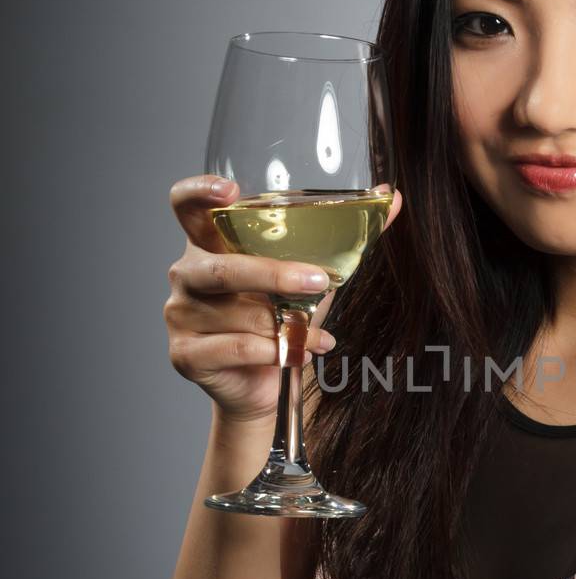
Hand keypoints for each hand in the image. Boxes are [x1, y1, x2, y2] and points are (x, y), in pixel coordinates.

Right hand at [163, 175, 403, 424]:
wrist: (262, 387)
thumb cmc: (281, 320)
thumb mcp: (311, 275)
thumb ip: (345, 235)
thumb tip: (390, 197)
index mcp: (209, 244)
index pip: (186, 205)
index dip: (199, 191)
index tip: (230, 190)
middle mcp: (188, 274)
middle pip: (222, 267)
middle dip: (273, 274)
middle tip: (319, 280)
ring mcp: (181, 315)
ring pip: (238, 312)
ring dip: (287, 324)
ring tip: (318, 331)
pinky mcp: (186, 354)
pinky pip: (236, 347)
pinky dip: (277, 350)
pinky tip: (304, 351)